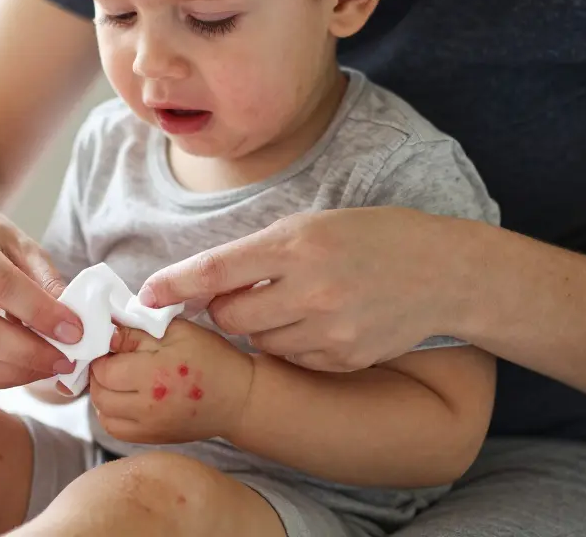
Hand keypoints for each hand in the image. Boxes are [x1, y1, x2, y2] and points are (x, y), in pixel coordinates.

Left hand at [88, 320, 253, 443]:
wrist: (238, 398)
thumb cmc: (212, 359)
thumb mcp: (178, 332)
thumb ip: (138, 331)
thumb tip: (107, 333)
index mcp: (153, 375)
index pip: (103, 368)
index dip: (103, 353)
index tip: (113, 345)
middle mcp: (147, 406)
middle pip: (99, 393)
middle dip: (99, 374)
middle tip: (113, 360)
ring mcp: (149, 427)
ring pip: (103, 414)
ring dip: (103, 395)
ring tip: (118, 379)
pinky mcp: (152, 439)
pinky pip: (116, 430)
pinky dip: (112, 414)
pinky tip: (124, 398)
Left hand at [138, 208, 468, 371]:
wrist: (441, 272)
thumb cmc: (369, 238)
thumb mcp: (310, 227)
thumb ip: (257, 254)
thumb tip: (202, 285)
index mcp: (297, 245)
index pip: (217, 269)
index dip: (175, 285)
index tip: (144, 296)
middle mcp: (311, 288)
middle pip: (229, 316)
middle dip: (224, 309)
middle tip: (246, 294)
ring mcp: (329, 329)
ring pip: (258, 341)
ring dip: (261, 327)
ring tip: (298, 301)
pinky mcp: (344, 358)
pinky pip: (291, 358)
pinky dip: (293, 344)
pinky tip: (322, 321)